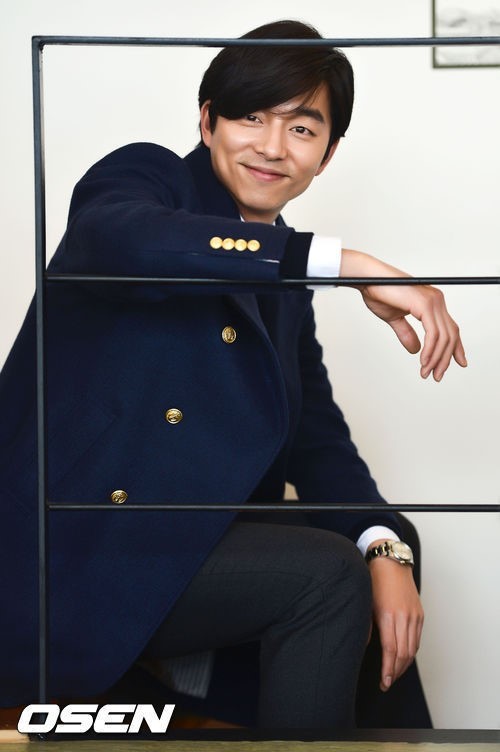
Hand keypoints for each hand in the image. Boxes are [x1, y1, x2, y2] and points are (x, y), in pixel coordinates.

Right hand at [340, 249, 466, 380]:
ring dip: (436, 359)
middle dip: (446, 359)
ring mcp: (433, 302)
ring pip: (444, 337)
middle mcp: (437, 301)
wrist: (367, 279)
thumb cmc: (378, 293)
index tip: (459, 363)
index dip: (456, 348)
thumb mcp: (395, 318)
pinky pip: (433, 334)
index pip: (451, 328)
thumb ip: (406, 333)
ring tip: (427, 373)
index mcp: (432, 303)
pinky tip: (423, 362)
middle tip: (437, 376)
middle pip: (451, 335)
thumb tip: (416, 350)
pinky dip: (430, 351)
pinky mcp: (425, 305)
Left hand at [367, 546, 423, 691]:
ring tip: (394, 674)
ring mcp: (414, 616)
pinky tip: (404, 658)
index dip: (388, 670)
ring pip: (412, 649)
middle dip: (396, 672)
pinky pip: (417, 639)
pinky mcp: (420, 614)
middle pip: (403, 654)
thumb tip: (364, 648)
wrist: (391, 562)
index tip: (384, 682)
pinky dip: (411, 652)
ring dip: (404, 665)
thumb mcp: (365, 604)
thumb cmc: (374, 581)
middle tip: (387, 683)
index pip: (390, 651)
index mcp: (388, 616)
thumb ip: (367, 628)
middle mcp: (404, 618)